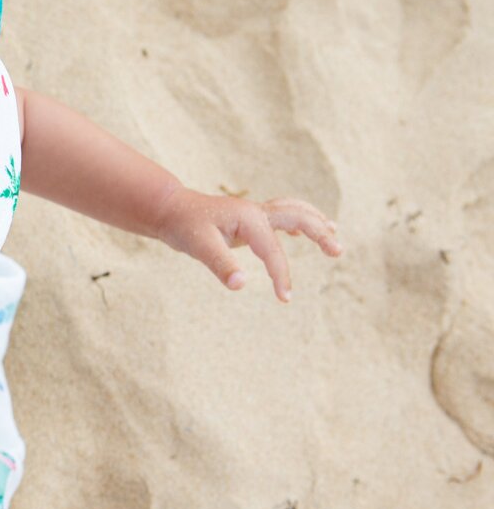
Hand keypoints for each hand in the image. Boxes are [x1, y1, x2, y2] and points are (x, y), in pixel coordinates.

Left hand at [153, 187, 342, 301]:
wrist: (169, 209)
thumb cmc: (184, 227)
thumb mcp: (199, 247)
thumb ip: (220, 265)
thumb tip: (241, 285)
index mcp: (248, 218)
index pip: (272, 250)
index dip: (281, 275)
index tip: (286, 299)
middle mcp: (256, 211)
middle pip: (298, 216)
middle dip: (320, 234)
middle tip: (338, 252)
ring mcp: (253, 212)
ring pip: (293, 211)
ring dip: (314, 221)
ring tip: (334, 232)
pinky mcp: (248, 217)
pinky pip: (280, 215)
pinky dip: (297, 220)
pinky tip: (300, 231)